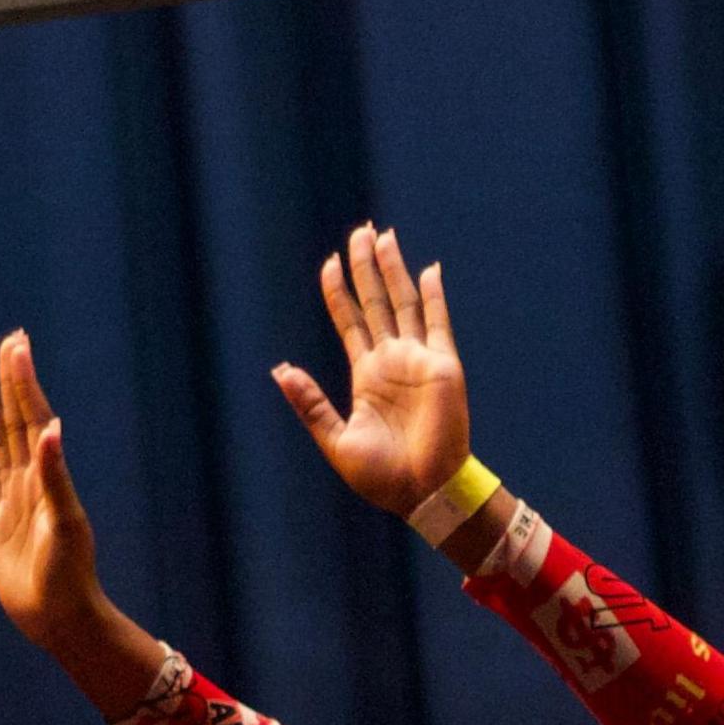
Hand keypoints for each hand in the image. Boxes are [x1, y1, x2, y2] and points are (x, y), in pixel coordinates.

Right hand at [0, 330, 133, 657]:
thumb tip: (52, 430)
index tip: (17, 346)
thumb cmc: (68, 572)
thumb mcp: (64, 523)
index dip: (24, 381)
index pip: (34, 417)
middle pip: (15, 419)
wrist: (58, 615)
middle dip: (10, 382)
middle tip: (6, 342)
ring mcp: (13, 497)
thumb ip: (55, 476)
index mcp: (48, 474)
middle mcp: (32, 479)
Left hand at [274, 222, 470, 516]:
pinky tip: (428, 269)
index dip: (339, 291)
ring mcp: (418, 360)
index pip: (350, 321)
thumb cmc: (381, 477)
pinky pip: (438, 323)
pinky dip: (434, 296)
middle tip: (360, 231)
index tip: (330, 262)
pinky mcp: (443, 367)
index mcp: (366, 376)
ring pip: (403, 303)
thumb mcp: (336, 440)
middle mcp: (392, 361)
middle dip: (366, 267)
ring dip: (394, 270)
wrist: (422, 493)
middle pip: (376, 301)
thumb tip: (280, 370)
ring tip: (384, 236)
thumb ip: (311, 404)